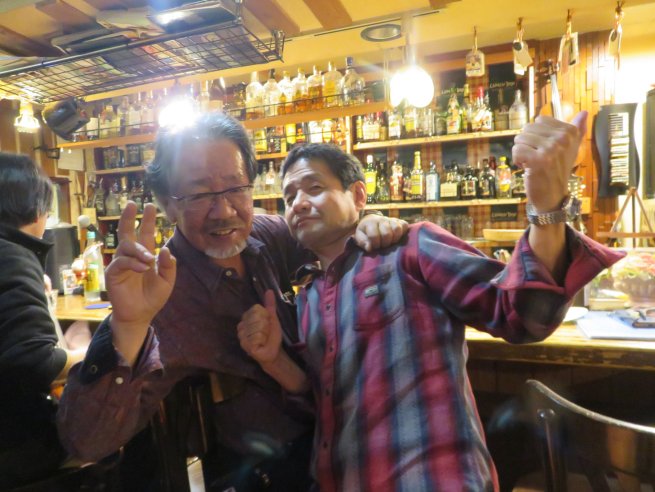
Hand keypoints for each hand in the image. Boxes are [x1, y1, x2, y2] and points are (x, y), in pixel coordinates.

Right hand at [106, 202, 175, 330]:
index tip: (149, 205)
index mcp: (145, 256)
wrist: (141, 315)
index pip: (144, 234)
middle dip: (129, 218)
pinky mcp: (113, 274)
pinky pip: (121, 262)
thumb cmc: (152, 297)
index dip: (146, 220)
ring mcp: (121, 264)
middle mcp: (131, 256)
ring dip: (139, 249)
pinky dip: (133, 263)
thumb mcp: (167, 281)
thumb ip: (168, 266)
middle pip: (127, 232)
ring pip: (126, 246)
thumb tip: (166, 249)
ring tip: (149, 258)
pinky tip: (143, 267)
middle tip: (133, 204)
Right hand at [237, 290, 282, 364]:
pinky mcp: (244, 344)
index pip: (255, 309)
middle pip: (256, 318)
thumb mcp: (272, 318)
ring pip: (257, 328)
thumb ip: (270, 305)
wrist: (273, 352)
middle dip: (265, 326)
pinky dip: (262, 341)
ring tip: (263, 339)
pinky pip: (256, 337)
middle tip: (266, 333)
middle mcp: (241, 326)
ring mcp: (241, 336)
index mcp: (247, 317)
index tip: (267, 323)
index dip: (265, 316)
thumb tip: (269, 290)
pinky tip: (260, 345)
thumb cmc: (271, 335)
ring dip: (264, 334)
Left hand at [354, 214, 407, 251]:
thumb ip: (363, 242)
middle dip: (385, 243)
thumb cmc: (365, 232)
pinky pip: (404, 225)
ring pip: (397, 229)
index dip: (375, 244)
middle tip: (383, 246)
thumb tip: (370, 248)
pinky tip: (397, 237)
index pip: (374, 235)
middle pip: (387, 233)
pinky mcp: (399, 220)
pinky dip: (402, 232)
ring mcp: (391, 219)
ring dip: (394, 238)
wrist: (371, 221)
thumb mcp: (359, 237)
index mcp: (370, 222)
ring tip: (390, 242)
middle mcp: (381, 219)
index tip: (374, 247)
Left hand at [512, 111, 586, 212]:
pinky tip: (527, 168)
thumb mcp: (571, 149)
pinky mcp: (538, 160)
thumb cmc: (558, 171)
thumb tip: (584, 112)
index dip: (537, 135)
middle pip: (528, 128)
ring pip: (520, 138)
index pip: (539, 120)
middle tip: (537, 157)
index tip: (545, 148)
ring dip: (522, 152)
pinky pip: (516, 150)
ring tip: (532, 163)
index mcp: (570, 132)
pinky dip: (517, 160)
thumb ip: (576, 130)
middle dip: (527, 143)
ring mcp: (551, 149)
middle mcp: (562, 139)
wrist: (553, 196)